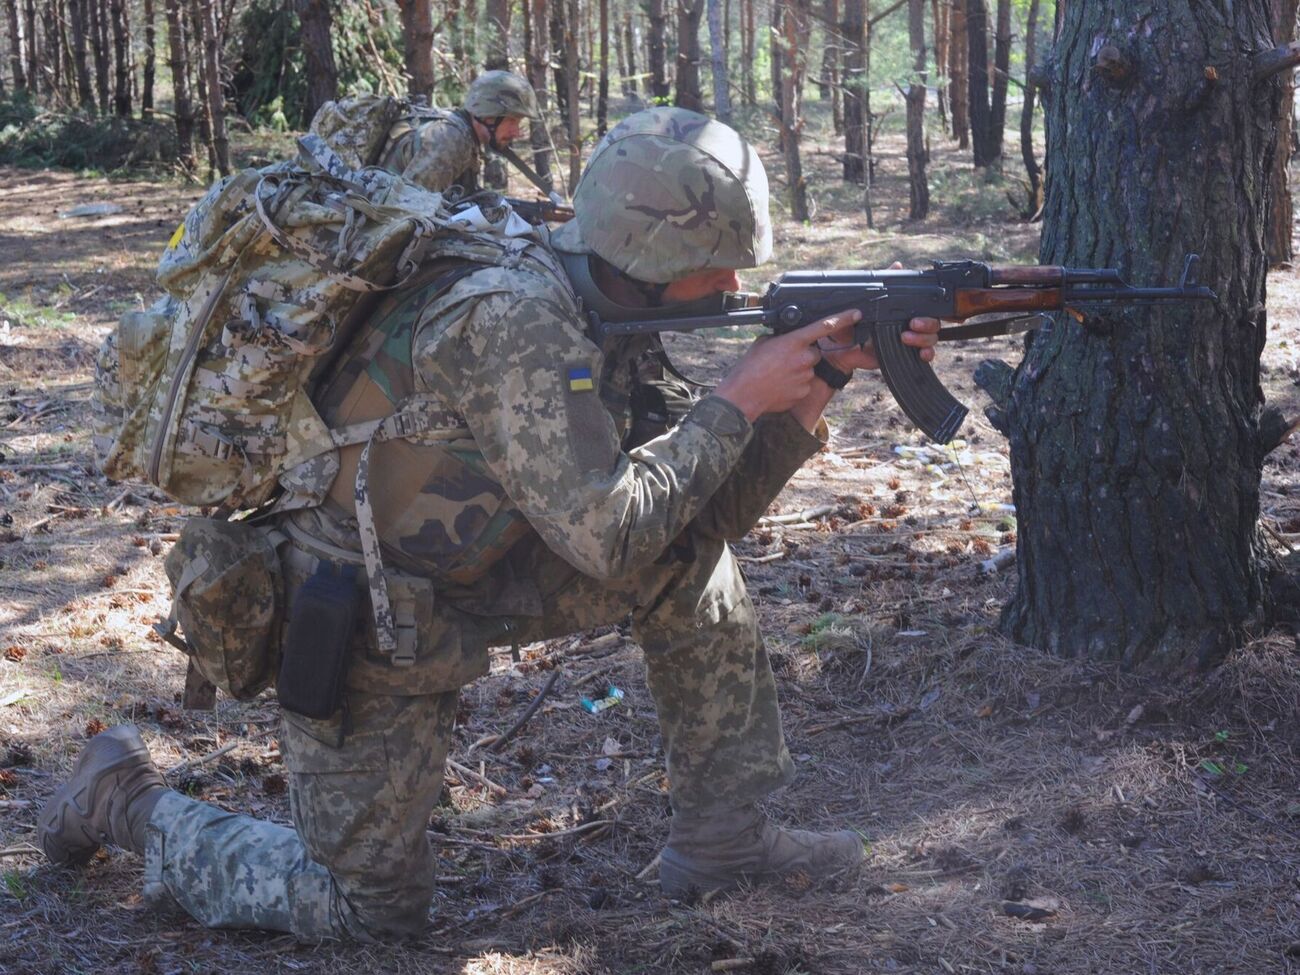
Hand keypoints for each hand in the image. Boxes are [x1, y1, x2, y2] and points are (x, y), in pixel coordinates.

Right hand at [714, 312, 857, 421]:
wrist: (744, 394)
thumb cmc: (750, 368)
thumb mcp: (764, 343)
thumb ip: (782, 337)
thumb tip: (790, 337)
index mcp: (794, 341)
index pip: (824, 326)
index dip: (843, 318)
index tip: (856, 313)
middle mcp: (804, 358)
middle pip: (814, 353)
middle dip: (803, 355)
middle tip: (785, 361)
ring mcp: (805, 376)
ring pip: (809, 370)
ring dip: (798, 371)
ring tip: (778, 375)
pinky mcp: (804, 391)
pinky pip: (804, 385)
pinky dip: (795, 385)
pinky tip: (780, 386)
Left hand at [819, 263, 940, 375]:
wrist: (841, 347)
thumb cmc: (854, 321)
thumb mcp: (865, 301)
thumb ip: (883, 283)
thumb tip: (898, 265)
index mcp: (903, 311)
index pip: (925, 308)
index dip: (929, 308)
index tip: (919, 310)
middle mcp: (910, 325)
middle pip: (933, 323)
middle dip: (927, 323)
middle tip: (913, 323)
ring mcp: (910, 341)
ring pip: (931, 338)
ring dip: (924, 338)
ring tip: (906, 337)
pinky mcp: (906, 356)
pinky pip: (925, 356)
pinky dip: (928, 354)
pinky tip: (922, 353)